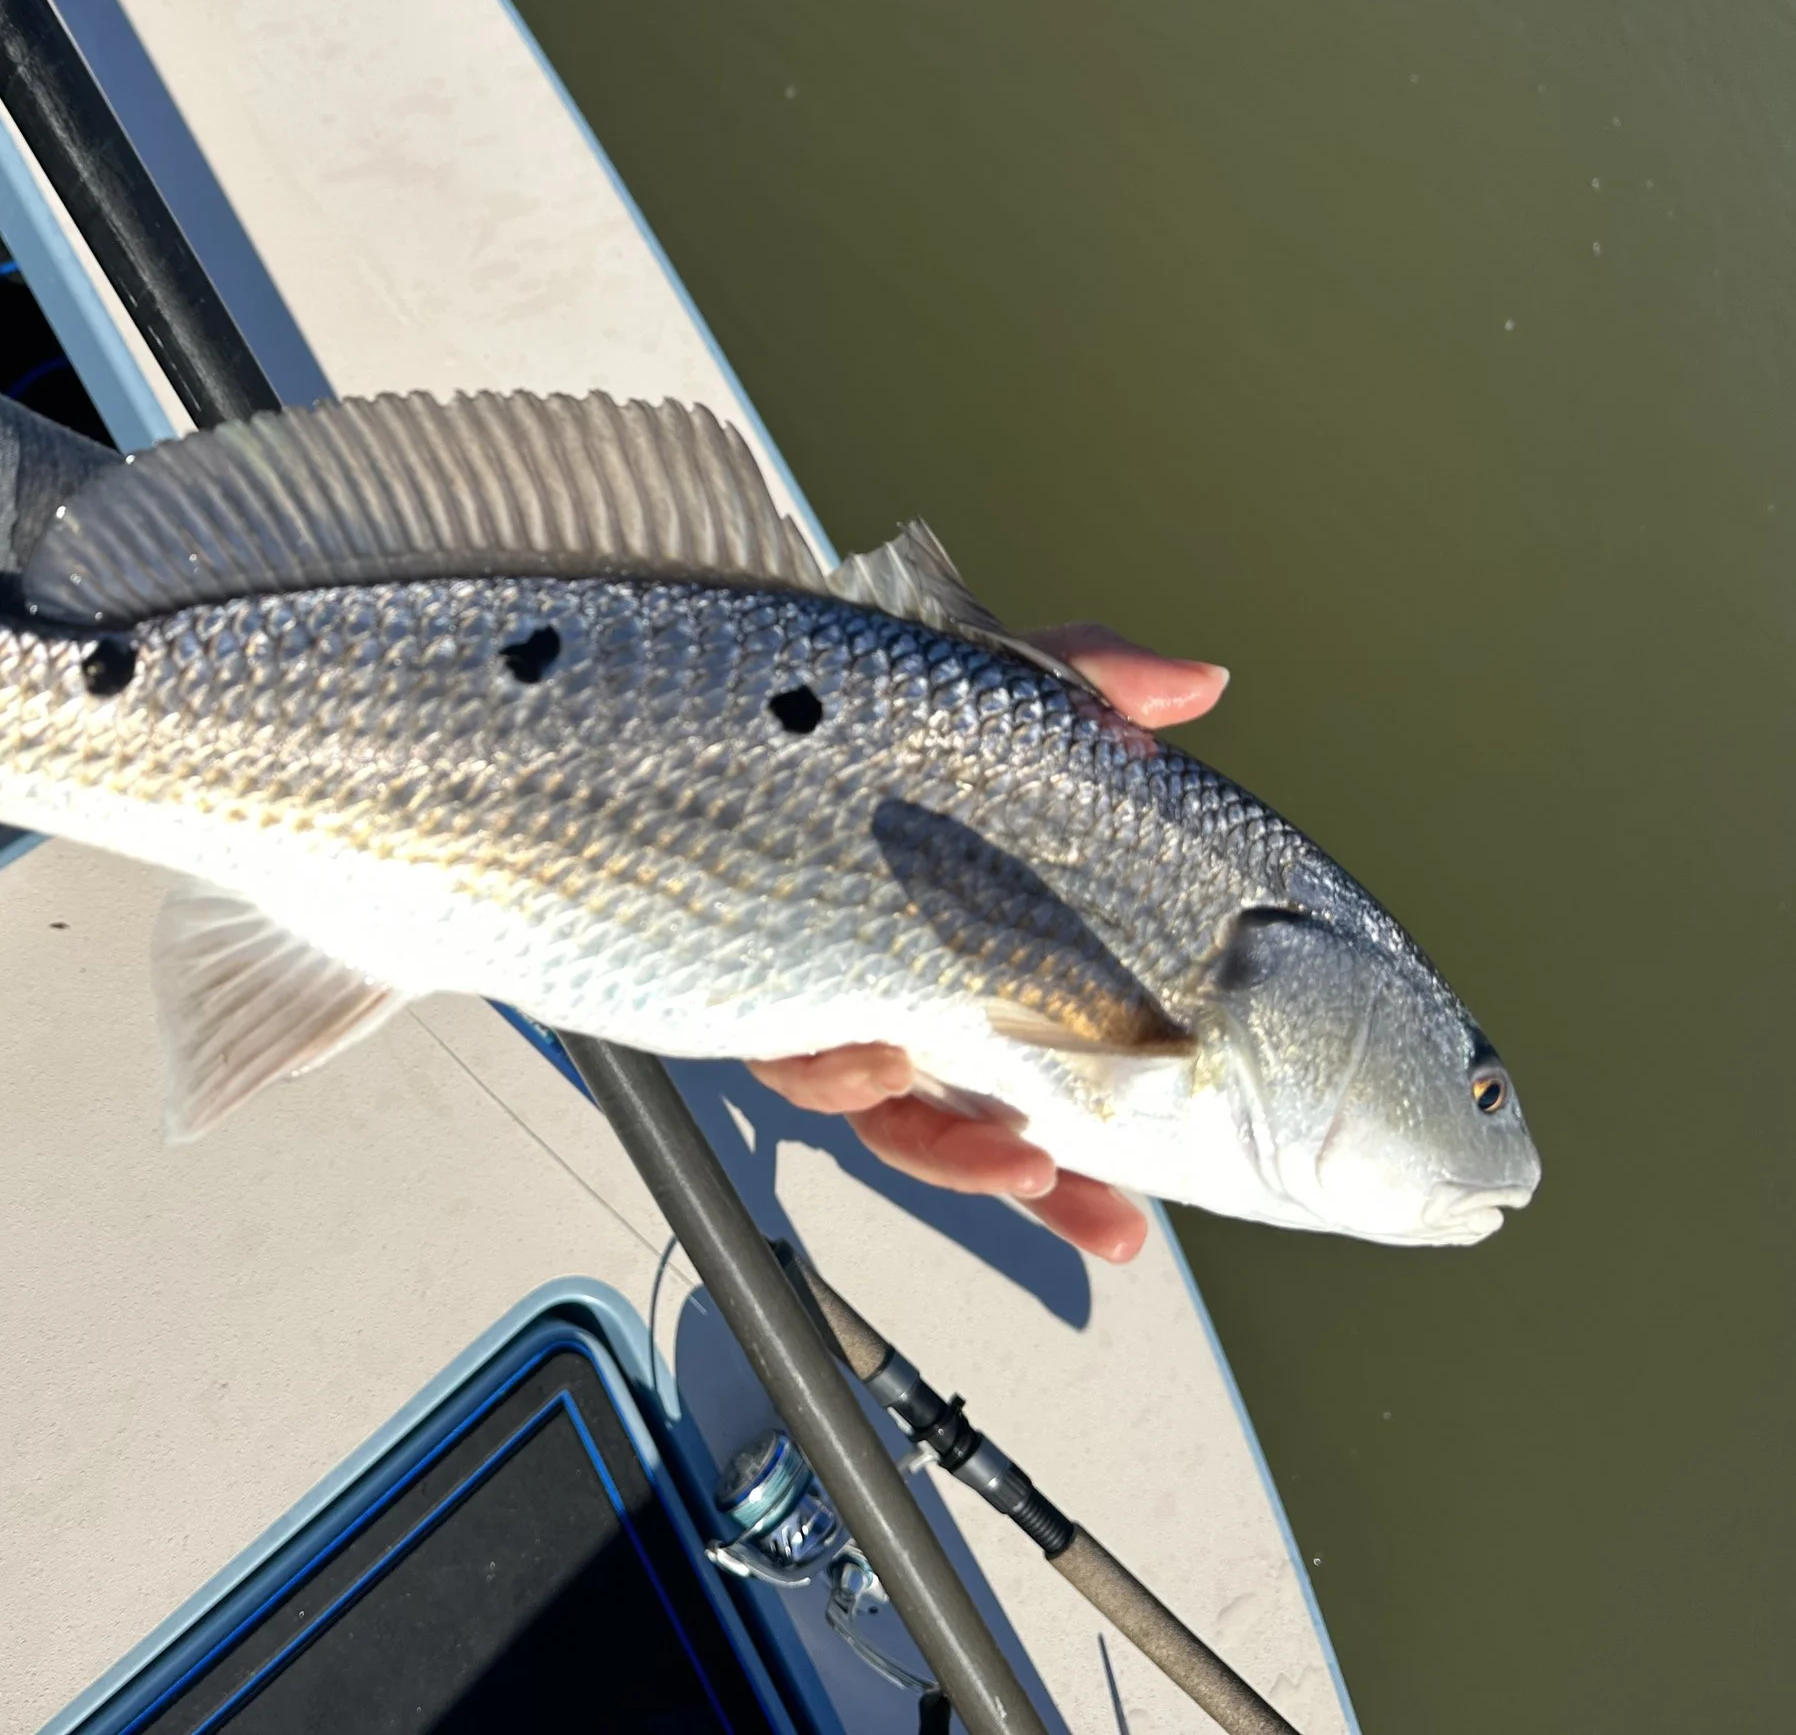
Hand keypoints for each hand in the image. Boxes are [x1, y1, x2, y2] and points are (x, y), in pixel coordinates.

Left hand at [747, 624, 1230, 1263]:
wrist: (703, 706)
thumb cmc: (853, 718)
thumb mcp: (979, 693)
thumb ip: (1086, 685)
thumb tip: (1200, 682)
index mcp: (967, 952)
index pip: (1049, 1057)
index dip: (1102, 1142)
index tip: (1146, 1200)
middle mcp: (902, 994)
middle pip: (987, 1121)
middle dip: (1055, 1186)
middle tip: (1115, 1220)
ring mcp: (829, 1002)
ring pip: (896, 1115)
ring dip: (962, 1152)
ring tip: (1026, 1158)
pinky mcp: (750, 989)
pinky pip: (796, 1062)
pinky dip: (844, 1072)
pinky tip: (883, 1061)